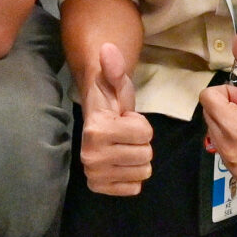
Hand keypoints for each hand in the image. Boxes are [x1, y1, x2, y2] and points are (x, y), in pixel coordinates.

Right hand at [80, 42, 154, 195]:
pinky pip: (134, 188)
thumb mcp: (117, 83)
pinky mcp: (99, 187)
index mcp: (95, 129)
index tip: (125, 119)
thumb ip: (115, 69)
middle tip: (125, 135)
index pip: (145, 134)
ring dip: (137, 159)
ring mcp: (93, 174)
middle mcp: (90, 155)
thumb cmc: (110, 101)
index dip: (141, 124)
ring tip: (123, 147)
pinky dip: (132, 176)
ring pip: (143, 172)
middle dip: (140, 143)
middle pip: (146, 155)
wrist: (95, 120)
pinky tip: (120, 163)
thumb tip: (107, 48)